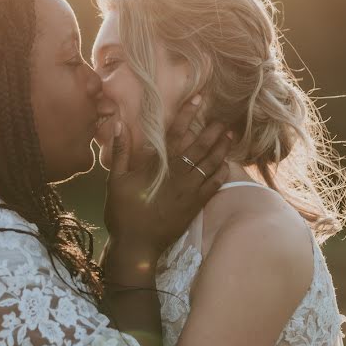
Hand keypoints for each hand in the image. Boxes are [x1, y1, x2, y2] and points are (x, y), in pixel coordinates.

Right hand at [103, 96, 232, 262]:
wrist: (137, 246)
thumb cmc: (123, 212)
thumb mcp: (116, 180)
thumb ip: (121, 151)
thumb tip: (120, 124)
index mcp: (159, 165)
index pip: (176, 133)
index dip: (187, 114)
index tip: (198, 99)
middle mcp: (178, 174)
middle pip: (199, 146)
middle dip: (212, 131)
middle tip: (223, 120)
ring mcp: (189, 190)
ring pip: (210, 164)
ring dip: (221, 149)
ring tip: (229, 137)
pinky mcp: (195, 205)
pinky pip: (214, 185)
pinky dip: (221, 173)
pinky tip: (226, 165)